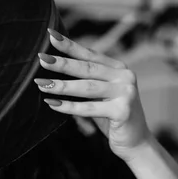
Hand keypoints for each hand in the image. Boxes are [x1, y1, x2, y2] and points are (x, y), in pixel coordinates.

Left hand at [35, 28, 152, 160]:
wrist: (136, 143)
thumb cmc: (112, 117)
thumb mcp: (99, 95)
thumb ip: (86, 80)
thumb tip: (54, 65)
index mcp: (118, 68)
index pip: (90, 54)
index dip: (70, 45)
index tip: (51, 35)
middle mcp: (124, 77)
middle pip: (87, 68)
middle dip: (62, 63)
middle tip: (42, 59)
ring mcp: (126, 93)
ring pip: (86, 87)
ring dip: (61, 85)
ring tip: (41, 83)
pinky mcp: (123, 111)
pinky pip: (89, 108)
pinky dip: (68, 107)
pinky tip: (52, 103)